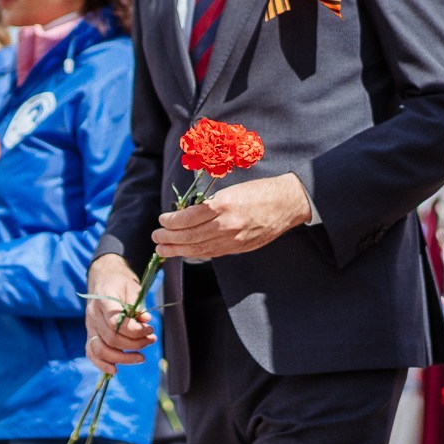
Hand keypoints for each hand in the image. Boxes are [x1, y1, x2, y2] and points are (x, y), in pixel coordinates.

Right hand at [85, 254, 151, 375]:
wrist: (104, 281)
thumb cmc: (120, 284)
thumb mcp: (132, 288)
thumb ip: (138, 305)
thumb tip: (146, 320)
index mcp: (103, 300)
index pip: (115, 321)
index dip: (134, 330)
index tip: (150, 330)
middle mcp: (93, 315)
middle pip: (111, 338)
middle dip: (134, 344)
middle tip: (151, 340)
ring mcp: (89, 327)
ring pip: (101, 349)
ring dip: (122, 358)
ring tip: (141, 358)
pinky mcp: (90, 335)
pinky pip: (91, 353)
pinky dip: (102, 364)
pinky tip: (115, 370)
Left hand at [154, 173, 312, 261]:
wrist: (288, 203)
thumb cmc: (260, 191)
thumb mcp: (232, 190)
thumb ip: (210, 204)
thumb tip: (187, 214)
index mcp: (224, 205)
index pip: (189, 217)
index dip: (172, 221)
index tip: (162, 219)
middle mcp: (227, 224)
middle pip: (190, 236)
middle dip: (169, 239)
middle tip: (156, 238)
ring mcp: (234, 239)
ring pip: (199, 249)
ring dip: (178, 250)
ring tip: (163, 250)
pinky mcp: (240, 248)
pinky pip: (213, 253)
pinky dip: (196, 254)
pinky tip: (186, 252)